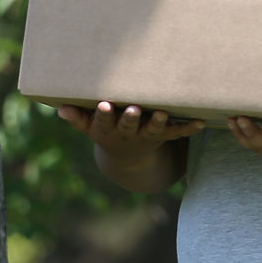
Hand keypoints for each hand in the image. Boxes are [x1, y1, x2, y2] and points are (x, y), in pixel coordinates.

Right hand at [57, 100, 207, 162]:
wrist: (127, 158)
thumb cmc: (106, 131)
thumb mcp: (89, 128)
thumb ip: (77, 118)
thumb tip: (60, 109)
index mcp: (108, 130)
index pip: (104, 121)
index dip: (104, 115)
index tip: (105, 105)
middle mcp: (127, 134)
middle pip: (129, 126)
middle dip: (131, 118)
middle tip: (134, 109)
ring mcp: (146, 135)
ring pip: (153, 130)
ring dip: (159, 123)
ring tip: (164, 114)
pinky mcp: (162, 136)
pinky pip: (176, 133)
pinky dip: (188, 128)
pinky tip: (201, 122)